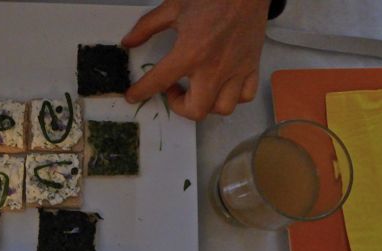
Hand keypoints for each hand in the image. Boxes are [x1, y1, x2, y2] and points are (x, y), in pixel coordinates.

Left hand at [122, 0, 270, 120]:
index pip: (159, 81)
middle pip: (196, 110)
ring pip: (222, 108)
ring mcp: (236, 70)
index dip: (141, 92)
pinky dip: (233, 97)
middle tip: (173, 89)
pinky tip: (221, 86)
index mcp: (191, 53)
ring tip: (197, 90)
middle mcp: (214, 68)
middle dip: (179, 107)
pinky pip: (245, 95)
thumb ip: (147, 27)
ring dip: (206, 105)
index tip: (133, 96)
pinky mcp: (252, 66)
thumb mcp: (172, 7)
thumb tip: (129, 42)